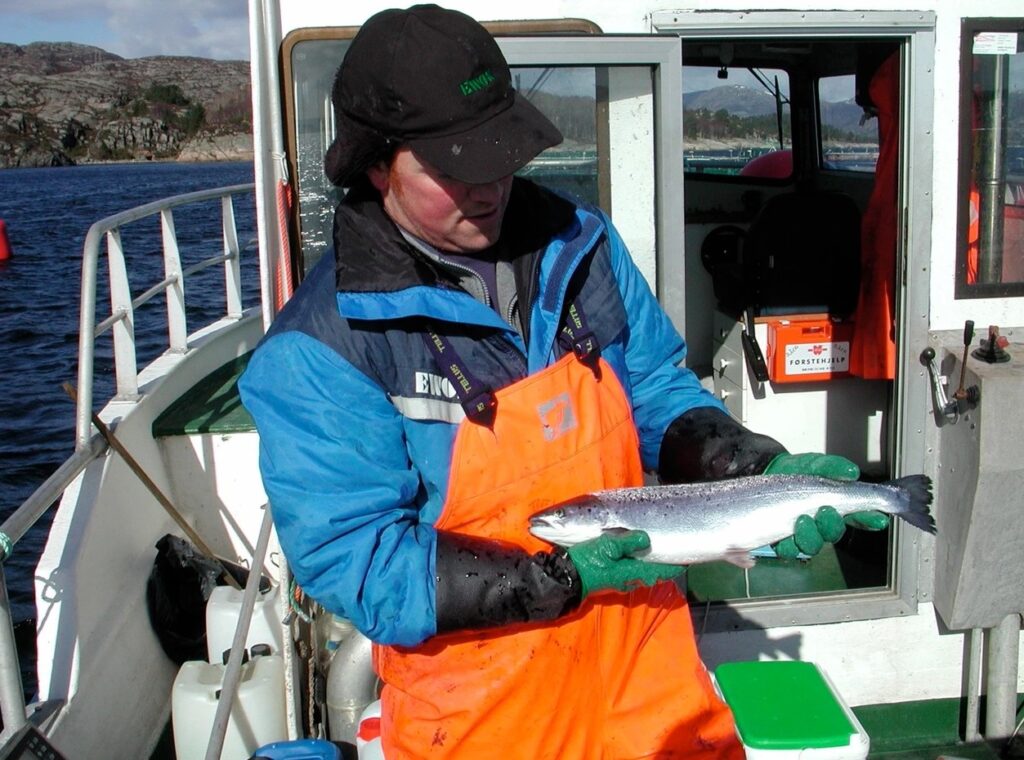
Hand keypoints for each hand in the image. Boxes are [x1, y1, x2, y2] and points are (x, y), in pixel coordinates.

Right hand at [566, 531, 683, 596]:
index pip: (661, 570)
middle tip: (672, 549)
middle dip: (663, 563)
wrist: (565, 578)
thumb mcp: (607, 546)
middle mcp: (630, 580)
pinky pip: (630, 570)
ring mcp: (620, 581)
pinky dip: (637, 562)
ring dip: (650, 563)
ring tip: (656, 549)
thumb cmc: (588, 562)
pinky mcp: (611, 578)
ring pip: (642, 572)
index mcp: (633, 573)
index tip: (686, 559)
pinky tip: (634, 553)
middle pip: (653, 572)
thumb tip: (647, 539)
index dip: (675, 565)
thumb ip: (628, 542)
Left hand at [763, 453, 890, 558]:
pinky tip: (786, 535)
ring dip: (811, 535)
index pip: (859, 517)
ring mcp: (803, 534)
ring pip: (813, 546)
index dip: (870, 520)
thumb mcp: (816, 464)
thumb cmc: (798, 471)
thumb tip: (852, 472)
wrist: (768, 471)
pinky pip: (788, 550)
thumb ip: (834, 467)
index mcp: (836, 507)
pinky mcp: (782, 540)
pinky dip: (788, 545)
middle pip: (834, 533)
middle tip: (826, 511)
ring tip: (803, 519)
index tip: (879, 519)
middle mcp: (822, 524)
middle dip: (833, 525)